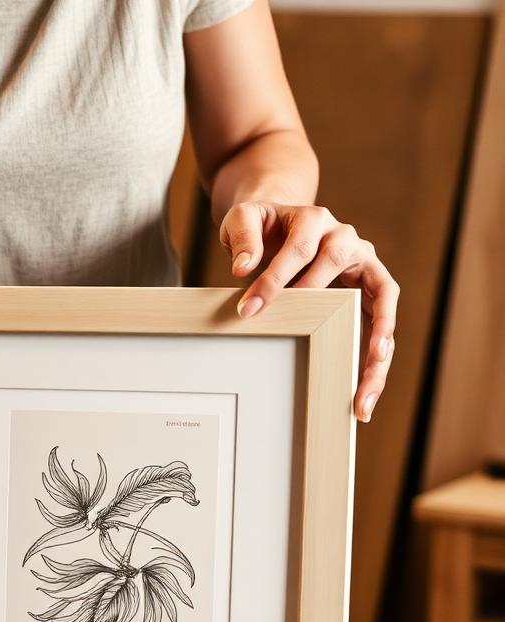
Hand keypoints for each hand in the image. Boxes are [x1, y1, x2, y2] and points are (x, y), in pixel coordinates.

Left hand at [221, 203, 397, 422]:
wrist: (281, 225)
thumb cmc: (263, 228)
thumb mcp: (244, 219)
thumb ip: (242, 235)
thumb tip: (242, 267)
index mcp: (317, 221)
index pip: (301, 251)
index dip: (275, 280)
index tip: (248, 310)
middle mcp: (348, 243)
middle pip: (349, 275)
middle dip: (329, 313)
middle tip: (312, 351)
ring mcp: (364, 270)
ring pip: (383, 309)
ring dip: (376, 354)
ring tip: (362, 398)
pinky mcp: (368, 297)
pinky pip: (380, 328)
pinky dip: (375, 360)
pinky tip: (362, 396)